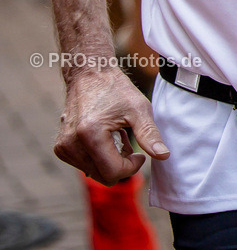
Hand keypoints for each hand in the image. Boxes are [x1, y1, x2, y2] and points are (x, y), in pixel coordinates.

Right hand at [54, 66, 169, 184]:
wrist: (89, 73)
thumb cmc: (116, 89)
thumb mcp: (138, 108)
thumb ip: (149, 134)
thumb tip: (164, 155)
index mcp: (90, 134)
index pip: (113, 172)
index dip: (132, 166)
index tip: (139, 153)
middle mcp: (71, 144)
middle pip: (103, 177)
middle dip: (121, 165)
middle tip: (128, 142)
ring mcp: (63, 147)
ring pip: (94, 173)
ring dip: (109, 161)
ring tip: (116, 137)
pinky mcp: (60, 147)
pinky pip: (84, 166)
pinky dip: (97, 158)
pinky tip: (103, 139)